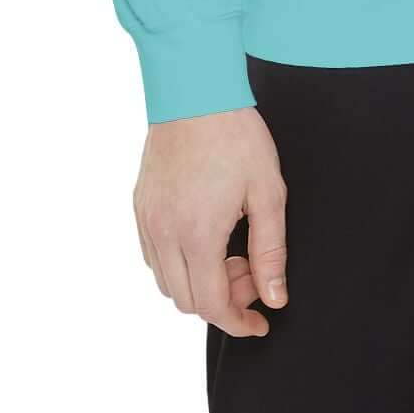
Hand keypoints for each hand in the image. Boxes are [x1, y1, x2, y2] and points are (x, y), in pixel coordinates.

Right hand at [134, 107, 287, 339]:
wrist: (196, 90)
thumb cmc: (235, 134)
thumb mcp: (267, 191)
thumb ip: (270, 251)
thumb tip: (274, 297)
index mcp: (197, 235)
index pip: (212, 306)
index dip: (239, 322)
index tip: (261, 321)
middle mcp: (163, 234)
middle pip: (187, 301)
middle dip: (224, 300)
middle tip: (253, 272)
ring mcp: (146, 220)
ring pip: (167, 282)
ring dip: (200, 282)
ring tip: (232, 251)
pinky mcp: (139, 206)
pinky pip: (153, 256)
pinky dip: (179, 263)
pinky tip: (206, 237)